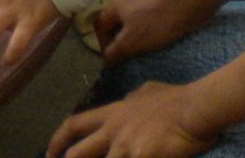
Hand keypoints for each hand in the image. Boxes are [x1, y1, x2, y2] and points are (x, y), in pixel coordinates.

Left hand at [47, 81, 216, 157]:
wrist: (194, 108)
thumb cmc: (174, 98)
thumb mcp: (144, 92)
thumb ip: (130, 101)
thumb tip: (126, 102)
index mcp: (112, 114)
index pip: (74, 124)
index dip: (58, 140)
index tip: (51, 153)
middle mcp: (113, 132)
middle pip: (77, 154)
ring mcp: (125, 148)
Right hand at [96, 0, 220, 63]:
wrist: (192, 0)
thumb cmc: (158, 23)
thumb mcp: (132, 43)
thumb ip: (115, 51)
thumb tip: (105, 59)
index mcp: (118, 2)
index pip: (101, 23)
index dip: (103, 41)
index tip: (112, 56)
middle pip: (121, 12)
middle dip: (123, 29)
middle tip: (132, 46)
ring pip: (140, 4)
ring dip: (141, 18)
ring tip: (152, 33)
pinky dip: (158, 10)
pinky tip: (168, 19)